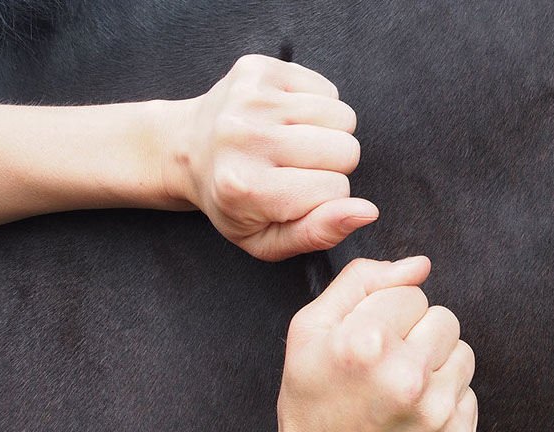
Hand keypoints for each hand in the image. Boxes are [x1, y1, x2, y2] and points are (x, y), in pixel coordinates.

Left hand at [163, 54, 374, 260]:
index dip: (327, 197)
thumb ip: (319, 235)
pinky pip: (328, 89)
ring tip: (293, 143)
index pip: (337, 191)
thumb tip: (368, 211)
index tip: (296, 195)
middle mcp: (246, 138)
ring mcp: (251, 98)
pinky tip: (287, 119)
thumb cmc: (234, 202)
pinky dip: (317, 107)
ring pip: (343, 117)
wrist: (186, 150)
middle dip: (332, 164)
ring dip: (328, 133)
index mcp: (247, 188)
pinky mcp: (258, 68)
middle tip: (295, 168)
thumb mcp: (268, 241)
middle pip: (346, 150)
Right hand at [239, 257, 477, 431]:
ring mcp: (435, 410)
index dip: (387, 315)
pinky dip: (446, 400)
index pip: (410, 292)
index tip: (370, 344)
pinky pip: (470, 392)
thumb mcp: (308, 334)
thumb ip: (359, 282)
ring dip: (437, 365)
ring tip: (403, 390)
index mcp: (364, 343)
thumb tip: (418, 264)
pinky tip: (415, 416)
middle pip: (443, 317)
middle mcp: (405, 376)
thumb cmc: (312, 409)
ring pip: (463, 351)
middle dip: (417, 335)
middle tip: (387, 368)